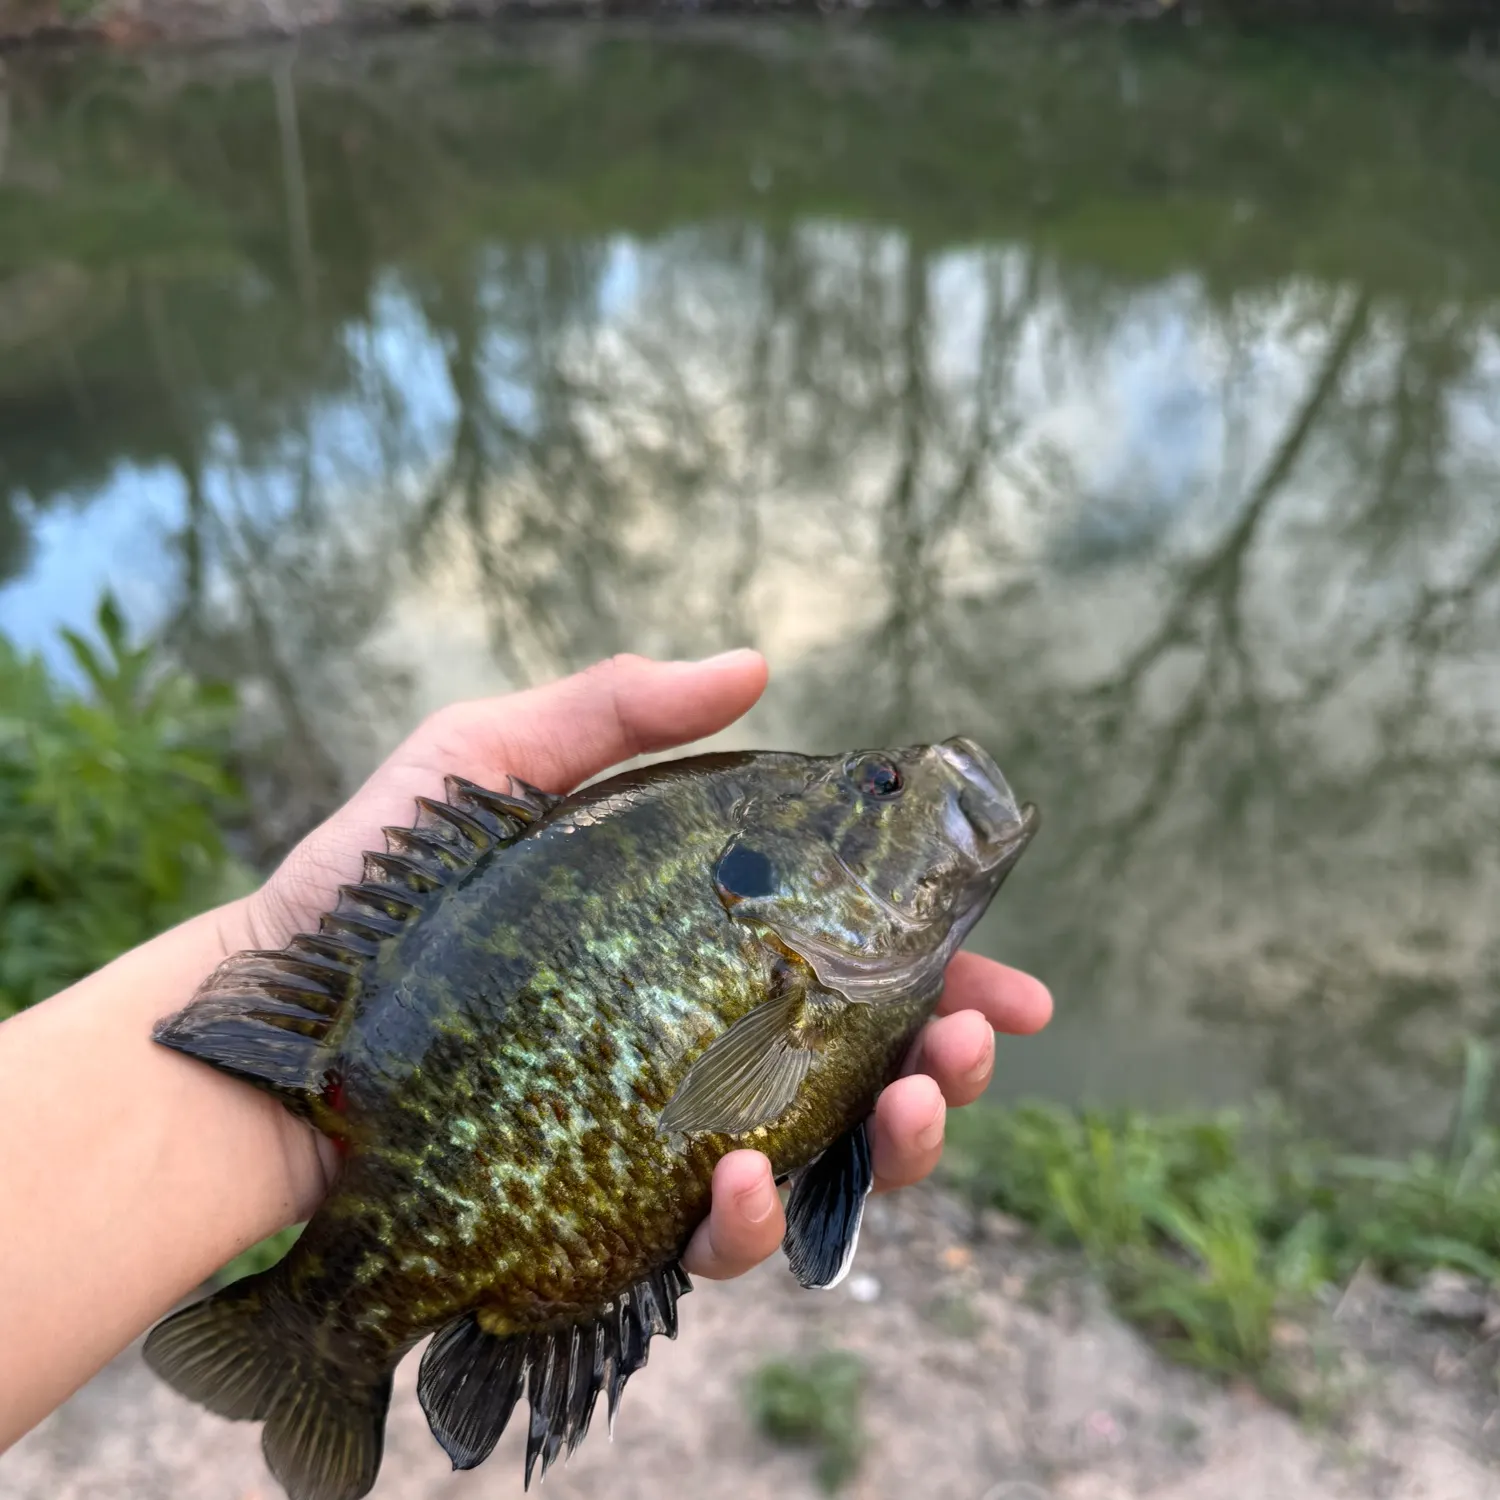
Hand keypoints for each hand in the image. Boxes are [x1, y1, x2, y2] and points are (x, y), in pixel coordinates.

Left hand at [218, 650, 1051, 1276]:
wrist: (277, 1000)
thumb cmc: (388, 880)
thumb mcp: (497, 760)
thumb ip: (617, 709)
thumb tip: (759, 662)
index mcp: (704, 955)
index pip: (855, 978)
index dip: (949, 987)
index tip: (1013, 989)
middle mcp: (701, 1052)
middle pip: (867, 1084)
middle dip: (947, 1077)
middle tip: (967, 1050)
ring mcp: (662, 1137)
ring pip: (821, 1178)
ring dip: (894, 1158)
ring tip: (909, 1108)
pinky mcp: (607, 1213)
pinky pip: (710, 1245)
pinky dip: (752, 1225)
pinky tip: (740, 1182)